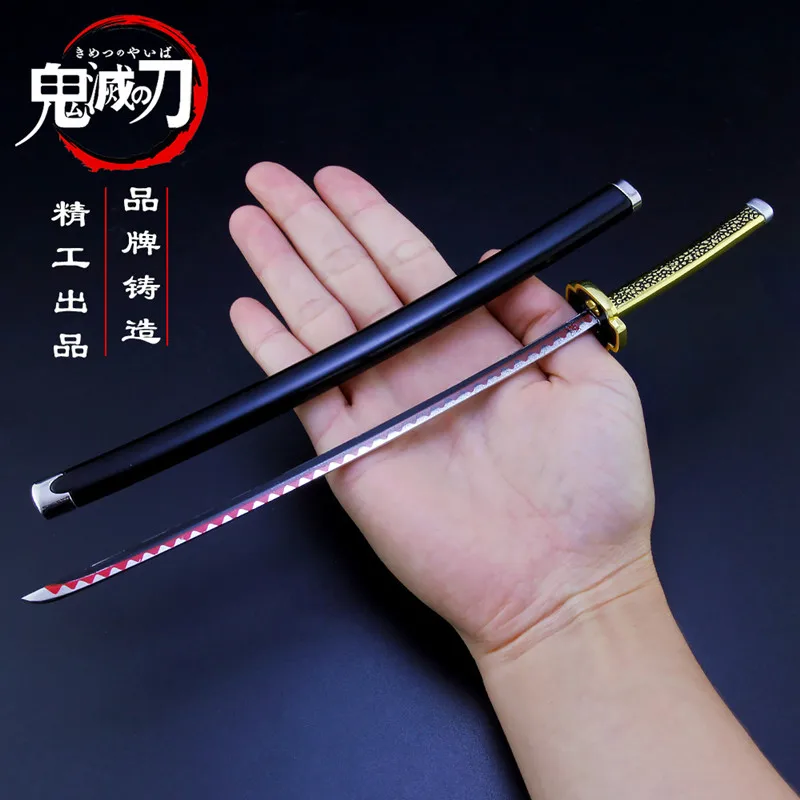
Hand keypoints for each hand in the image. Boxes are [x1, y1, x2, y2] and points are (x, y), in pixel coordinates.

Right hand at [229, 163, 655, 657]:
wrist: (561, 584)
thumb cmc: (593, 491)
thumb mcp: (593, 380)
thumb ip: (542, 315)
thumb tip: (504, 259)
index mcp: (473, 343)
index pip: (409, 263)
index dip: (370, 218)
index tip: (334, 180)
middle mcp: (420, 366)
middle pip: (353, 279)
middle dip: (310, 226)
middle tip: (269, 180)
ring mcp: (381, 406)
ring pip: (320, 322)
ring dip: (281, 270)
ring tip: (249, 223)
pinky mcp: (352, 451)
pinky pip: (305, 391)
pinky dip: (274, 350)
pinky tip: (249, 310)